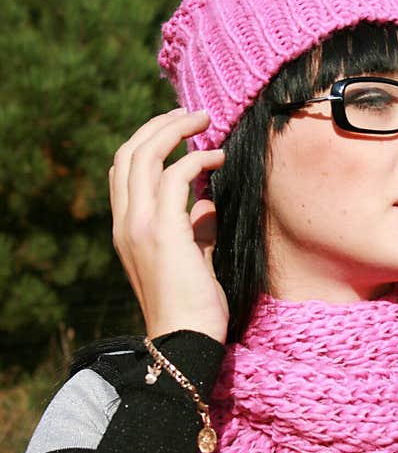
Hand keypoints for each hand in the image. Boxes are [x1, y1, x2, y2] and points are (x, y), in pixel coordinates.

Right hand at [110, 109, 228, 343]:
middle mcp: (126, 222)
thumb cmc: (194, 306)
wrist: (186, 339)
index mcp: (127, 228)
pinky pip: (174, 177)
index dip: (147, 141)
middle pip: (129, 153)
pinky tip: (218, 158)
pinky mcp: (164, 230)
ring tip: (205, 121)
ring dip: (176, 130)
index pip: (123, 170)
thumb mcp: (192, 260)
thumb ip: (194, 231)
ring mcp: (140, 225)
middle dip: (160, 125)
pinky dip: (196, 159)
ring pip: (145, 155)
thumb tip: (206, 205)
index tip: (178, 129)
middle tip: (193, 113)